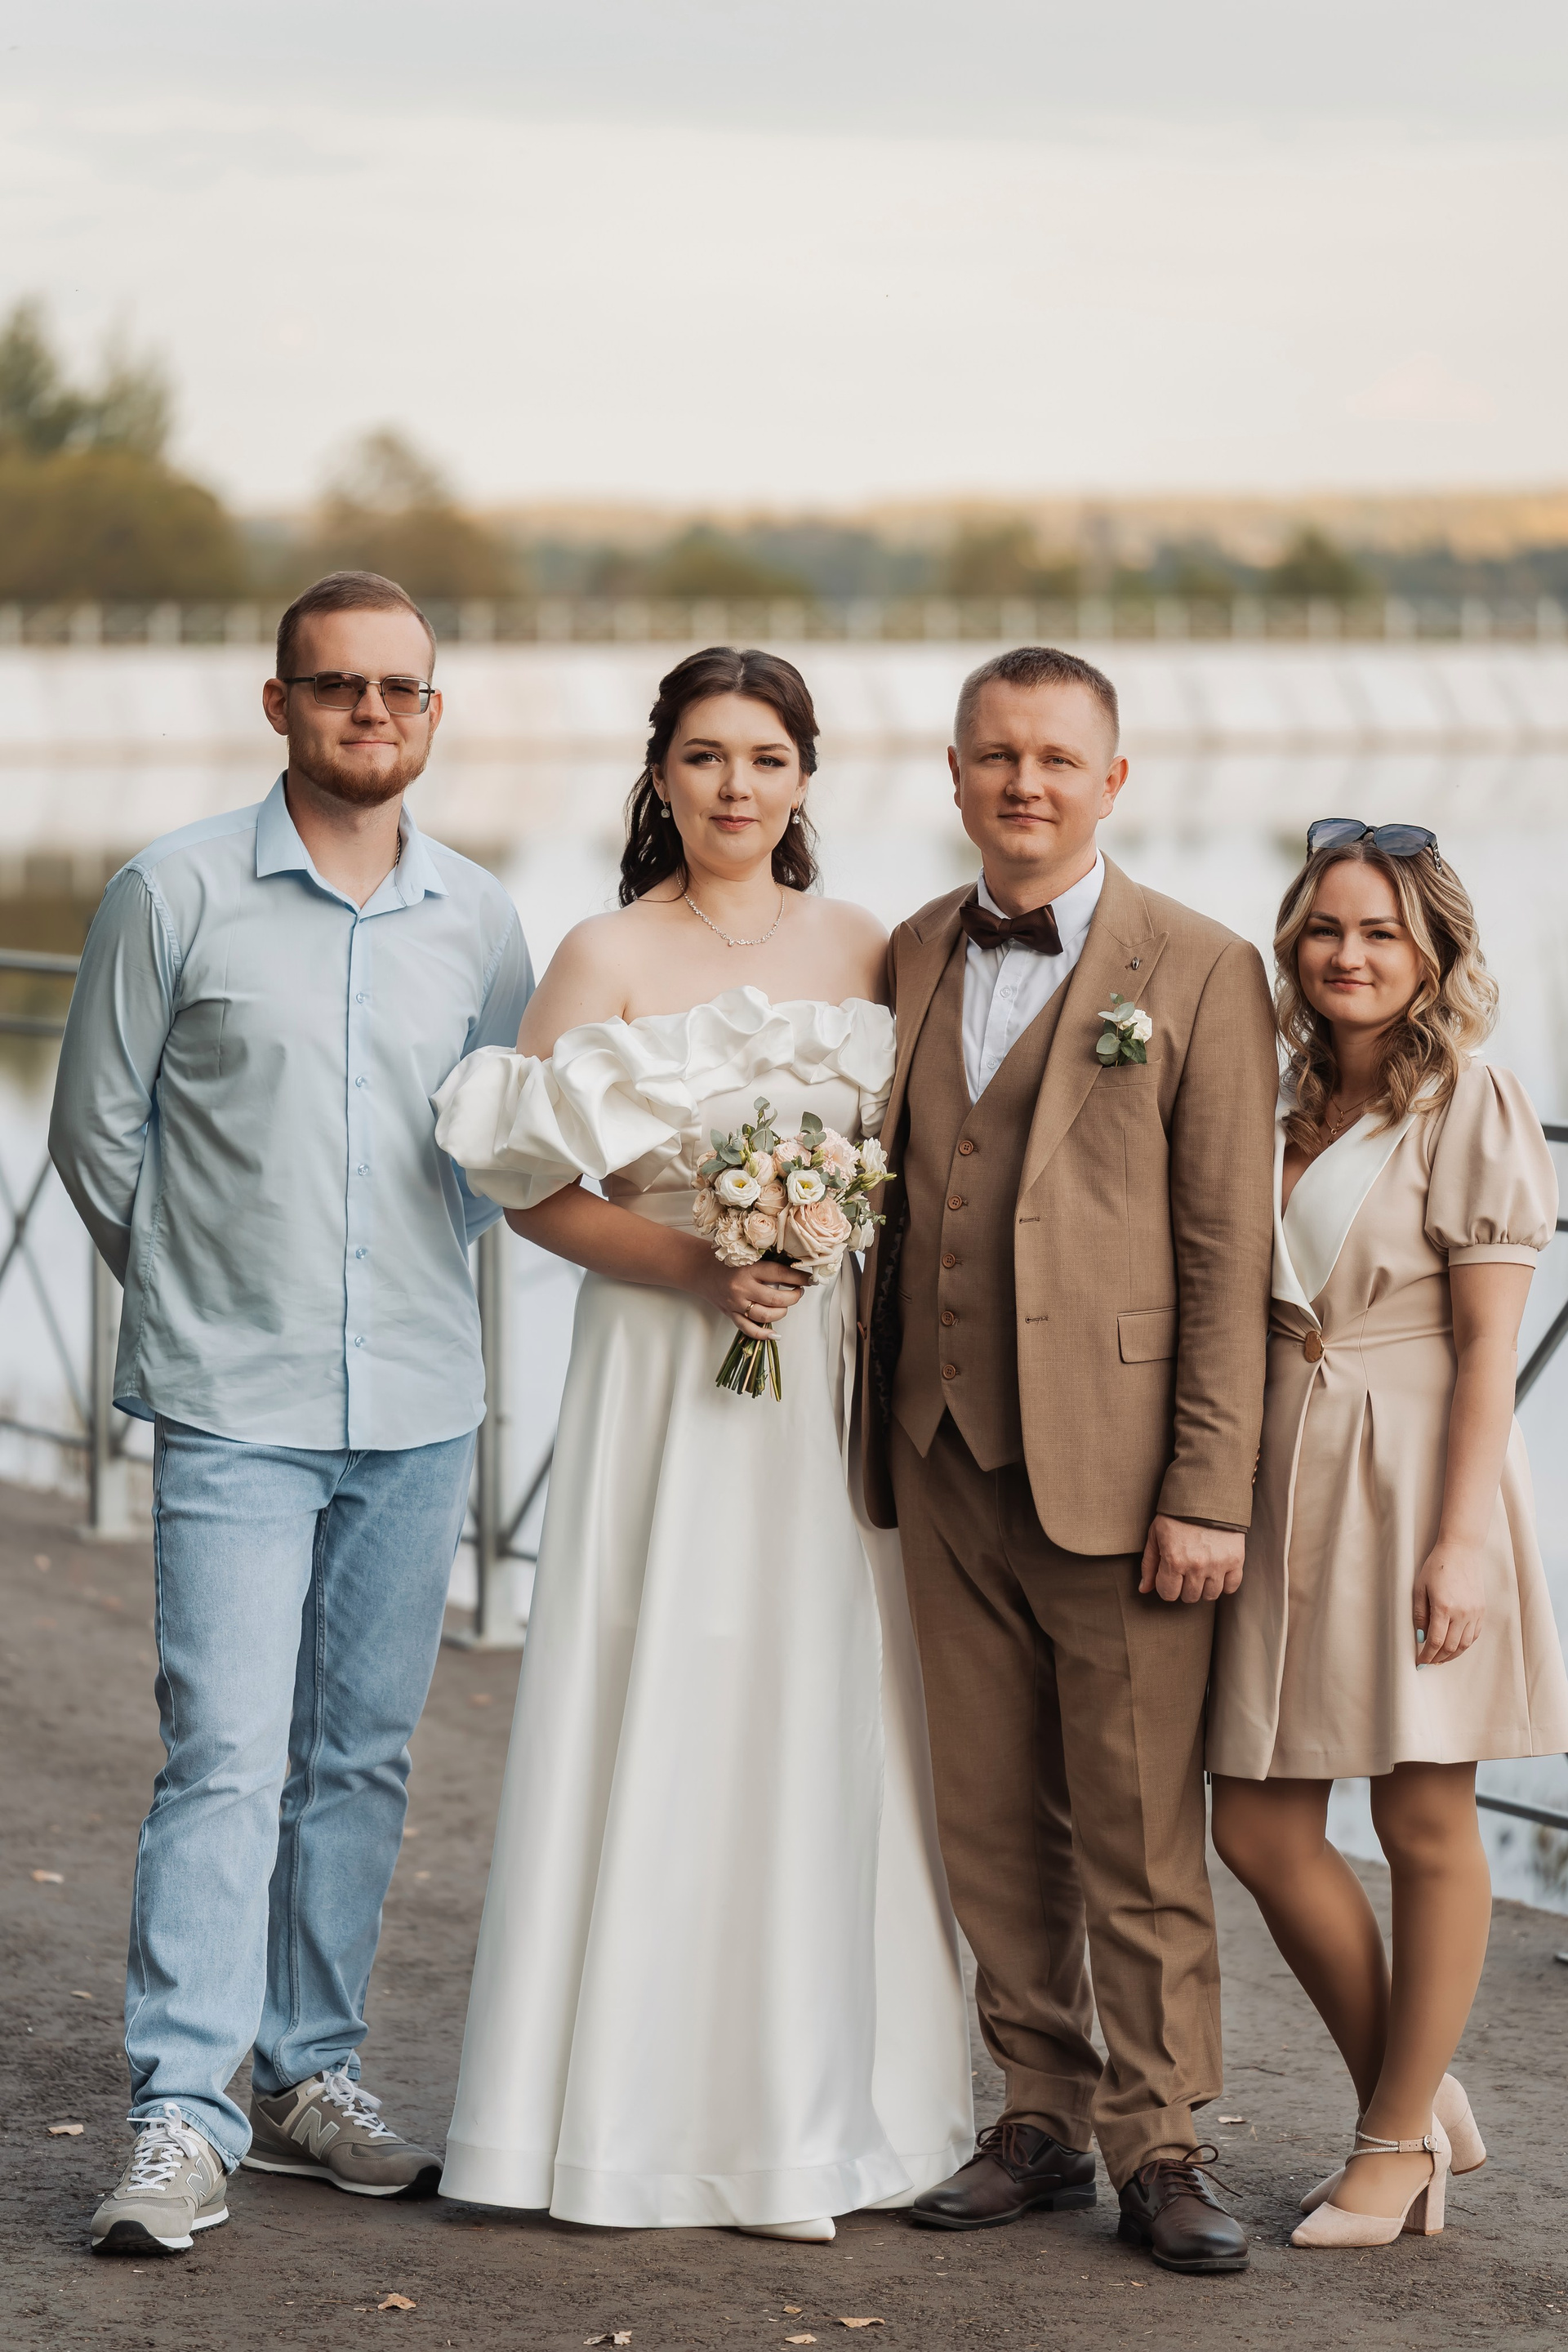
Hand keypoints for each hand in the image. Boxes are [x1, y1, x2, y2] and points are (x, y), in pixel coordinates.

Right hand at [693, 1254, 809, 1339]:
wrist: (698, 1269)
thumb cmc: (724, 1259)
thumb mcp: (746, 1255)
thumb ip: (766, 1263)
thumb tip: (794, 1272)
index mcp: (748, 1268)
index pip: (780, 1274)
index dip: (798, 1278)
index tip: (809, 1280)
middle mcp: (742, 1287)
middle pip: (776, 1299)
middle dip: (794, 1297)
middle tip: (798, 1292)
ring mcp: (736, 1303)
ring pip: (766, 1315)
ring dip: (782, 1312)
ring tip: (787, 1305)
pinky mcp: (730, 1314)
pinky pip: (749, 1329)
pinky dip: (763, 1334)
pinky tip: (775, 1334)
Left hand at [1138, 1515, 1244, 1604]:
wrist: (1207, 1494)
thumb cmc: (1177, 1515)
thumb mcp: (1156, 1535)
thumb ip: (1149, 1564)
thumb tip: (1144, 1589)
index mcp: (1174, 1560)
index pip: (1168, 1594)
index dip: (1167, 1586)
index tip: (1170, 1575)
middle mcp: (1196, 1566)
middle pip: (1189, 1597)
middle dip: (1184, 1587)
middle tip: (1186, 1570)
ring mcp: (1218, 1564)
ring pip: (1210, 1595)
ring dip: (1204, 1587)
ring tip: (1201, 1571)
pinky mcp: (1236, 1560)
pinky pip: (1231, 1587)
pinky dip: (1224, 1584)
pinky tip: (1217, 1572)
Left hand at [1412, 1539, 1486, 1664]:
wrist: (1461, 1551)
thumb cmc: (1437, 1566)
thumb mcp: (1420, 1587)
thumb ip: (1420, 1614)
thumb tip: (1421, 1637)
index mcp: (1443, 1607)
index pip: (1435, 1642)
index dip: (1427, 1655)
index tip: (1419, 1662)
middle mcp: (1462, 1613)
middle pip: (1451, 1647)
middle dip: (1438, 1658)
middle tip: (1428, 1662)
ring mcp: (1474, 1613)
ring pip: (1465, 1645)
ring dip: (1452, 1655)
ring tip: (1440, 1658)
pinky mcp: (1481, 1610)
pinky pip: (1474, 1635)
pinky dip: (1464, 1645)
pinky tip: (1455, 1646)